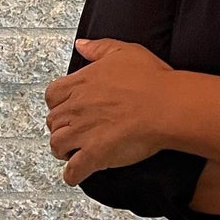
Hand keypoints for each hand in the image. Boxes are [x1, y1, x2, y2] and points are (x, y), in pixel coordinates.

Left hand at [45, 37, 176, 186]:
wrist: (166, 105)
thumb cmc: (151, 79)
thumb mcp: (124, 51)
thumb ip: (98, 48)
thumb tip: (80, 45)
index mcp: (81, 83)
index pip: (52, 95)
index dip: (58, 103)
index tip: (67, 107)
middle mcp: (77, 108)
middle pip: (52, 121)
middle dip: (61, 127)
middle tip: (74, 131)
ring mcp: (83, 132)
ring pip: (56, 145)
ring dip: (63, 150)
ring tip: (74, 151)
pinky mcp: (94, 154)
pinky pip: (72, 171)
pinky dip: (72, 175)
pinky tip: (78, 173)